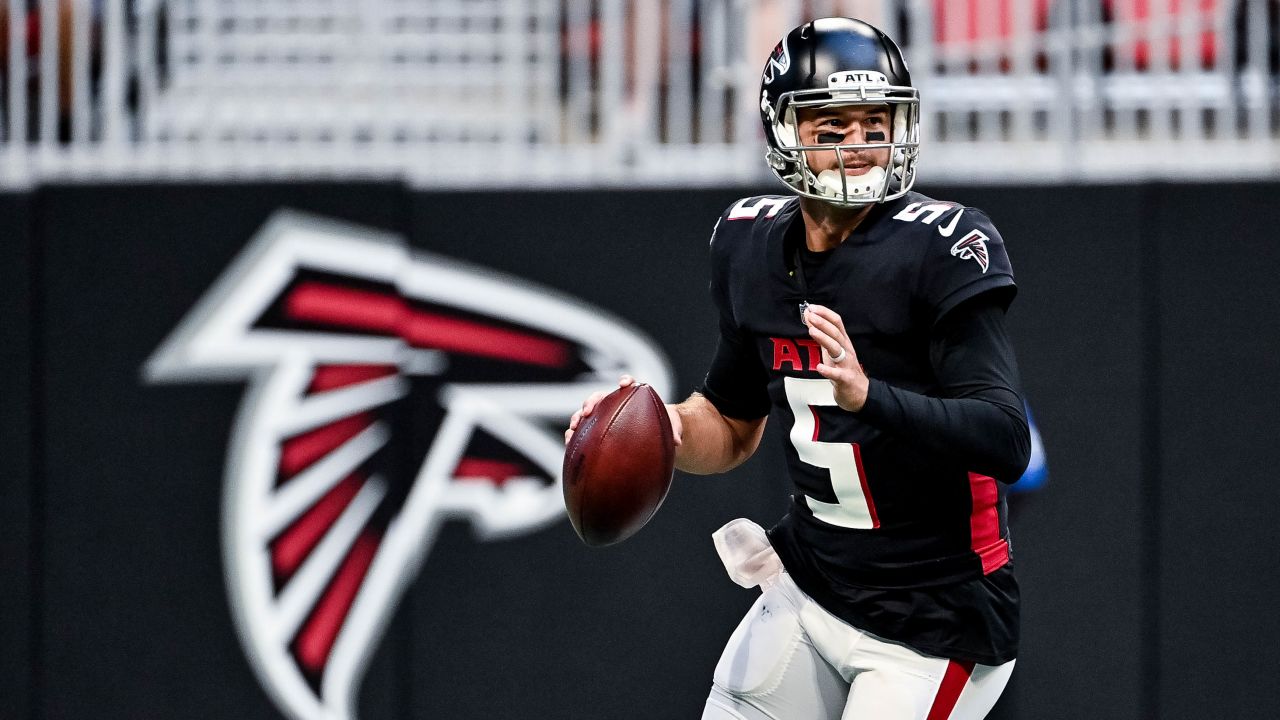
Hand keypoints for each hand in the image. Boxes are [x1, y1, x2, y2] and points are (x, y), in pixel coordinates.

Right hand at [564, 375, 683, 446]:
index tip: (624, 384)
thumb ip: (674, 430)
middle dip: (591, 401)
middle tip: (588, 410)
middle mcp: (614, 405)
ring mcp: (603, 418)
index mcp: (633, 398)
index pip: (628, 385)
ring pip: (586, 414)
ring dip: (578, 418)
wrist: (655, 436)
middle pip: (599, 398)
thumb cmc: (663, 426)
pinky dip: (574, 435)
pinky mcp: (596, 431)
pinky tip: (569, 442)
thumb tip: (677, 441)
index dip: (625, 381)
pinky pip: (583, 432)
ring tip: (573, 428)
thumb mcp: (672, 427)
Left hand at [803, 305, 869, 411]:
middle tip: (811, 316)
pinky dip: (829, 370)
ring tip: (812, 331)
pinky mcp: (845, 379)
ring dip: (824, 339)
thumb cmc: (843, 370)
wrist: (859, 393)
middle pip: (836, 333)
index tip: (812, 307)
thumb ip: (822, 336)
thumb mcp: (832, 351)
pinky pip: (837, 374)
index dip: (825, 314)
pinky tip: (820, 367)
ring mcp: (847, 365)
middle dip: (823, 323)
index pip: (837, 323)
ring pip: (837, 349)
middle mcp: (847, 351)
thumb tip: (810, 319)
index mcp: (844, 342)